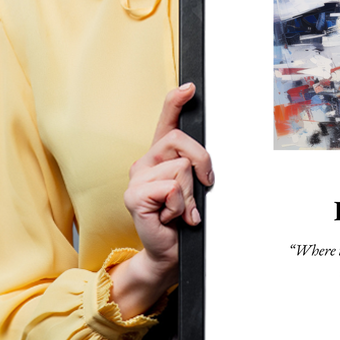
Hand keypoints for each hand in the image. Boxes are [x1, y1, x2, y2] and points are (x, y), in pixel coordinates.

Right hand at [109, 83, 213, 317]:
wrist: (169, 252)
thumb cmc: (183, 219)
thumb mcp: (194, 188)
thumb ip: (195, 168)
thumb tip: (204, 160)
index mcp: (160, 157)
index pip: (166, 121)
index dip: (176, 101)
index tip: (190, 87)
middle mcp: (145, 162)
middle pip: (181, 141)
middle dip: (202, 163)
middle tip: (202, 187)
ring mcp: (137, 178)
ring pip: (181, 168)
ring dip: (190, 194)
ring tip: (181, 210)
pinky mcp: (134, 196)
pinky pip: (171, 188)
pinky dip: (180, 206)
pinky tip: (171, 217)